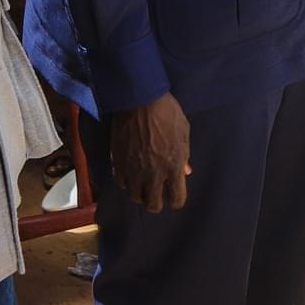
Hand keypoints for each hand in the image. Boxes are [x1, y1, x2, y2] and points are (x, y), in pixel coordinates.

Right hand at [111, 92, 191, 211]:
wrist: (139, 100)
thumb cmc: (167, 113)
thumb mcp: (183, 133)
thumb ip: (184, 155)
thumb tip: (185, 171)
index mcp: (174, 166)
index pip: (177, 199)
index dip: (177, 201)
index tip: (175, 197)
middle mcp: (153, 173)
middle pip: (153, 205)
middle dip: (156, 203)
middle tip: (157, 196)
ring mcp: (134, 169)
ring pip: (135, 197)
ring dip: (140, 194)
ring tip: (142, 186)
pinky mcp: (118, 162)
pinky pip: (121, 183)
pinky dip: (126, 182)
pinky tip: (130, 175)